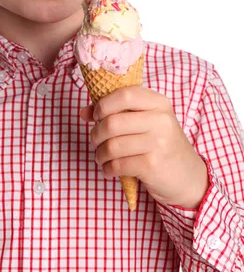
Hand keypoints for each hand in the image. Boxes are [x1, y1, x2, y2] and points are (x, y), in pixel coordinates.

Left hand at [80, 86, 209, 208]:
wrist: (189, 177)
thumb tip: (83, 111)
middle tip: (95, 141)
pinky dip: (107, 169)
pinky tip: (109, 169)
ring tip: (101, 156)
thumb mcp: (145, 122)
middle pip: (112, 122)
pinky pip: (118, 165)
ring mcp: (158, 143)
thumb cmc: (161, 144)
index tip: (96, 115)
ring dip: (100, 154)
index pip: (125, 95)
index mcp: (159, 103)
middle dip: (96, 134)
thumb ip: (116, 112)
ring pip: (112, 145)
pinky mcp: (153, 165)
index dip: (104, 104)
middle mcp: (161, 120)